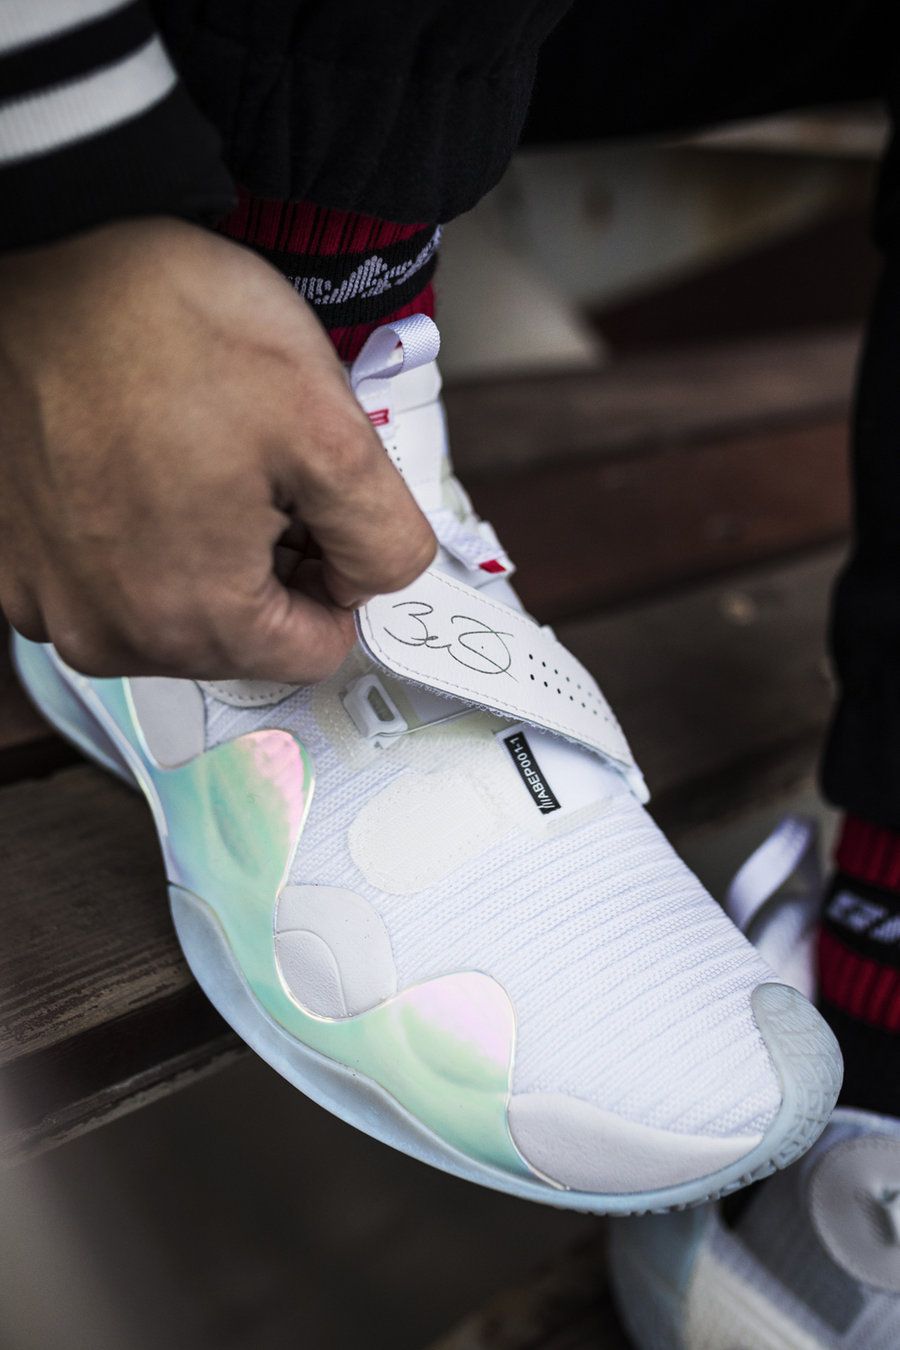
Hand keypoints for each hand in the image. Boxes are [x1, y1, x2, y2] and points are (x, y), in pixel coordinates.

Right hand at [0, 217, 435, 681]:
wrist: (42, 246)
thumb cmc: (160, 321)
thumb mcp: (329, 427)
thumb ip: (383, 536)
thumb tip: (379, 580)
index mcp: (190, 618)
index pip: (316, 648)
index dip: (340, 574)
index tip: (322, 508)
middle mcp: (107, 631)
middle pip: (243, 635)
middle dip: (271, 562)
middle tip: (259, 466)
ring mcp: (46, 597)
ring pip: (174, 607)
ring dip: (202, 547)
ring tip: (192, 452)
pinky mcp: (10, 557)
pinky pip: (104, 576)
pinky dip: (133, 533)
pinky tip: (137, 458)